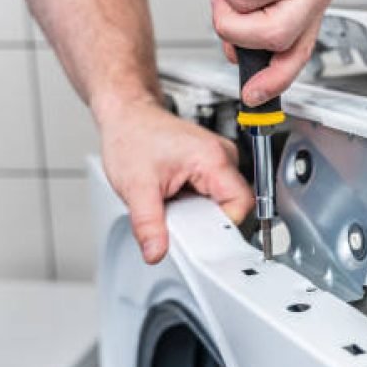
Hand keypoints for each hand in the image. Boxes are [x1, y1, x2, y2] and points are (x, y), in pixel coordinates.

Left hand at [98, 97, 253, 263]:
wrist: (126, 115)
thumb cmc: (132, 136)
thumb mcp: (136, 187)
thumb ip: (148, 224)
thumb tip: (156, 252)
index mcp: (212, 158)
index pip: (240, 205)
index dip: (220, 227)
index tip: (198, 237)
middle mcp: (222, 155)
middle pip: (233, 205)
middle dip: (205, 221)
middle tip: (176, 219)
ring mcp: (218, 158)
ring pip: (222, 202)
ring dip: (198, 212)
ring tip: (172, 202)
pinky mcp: (210, 164)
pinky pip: (212, 194)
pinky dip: (194, 203)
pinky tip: (175, 196)